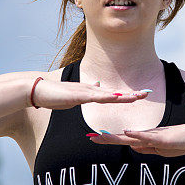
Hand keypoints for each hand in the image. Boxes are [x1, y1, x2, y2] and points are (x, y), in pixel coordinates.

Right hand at [31, 78, 149, 109]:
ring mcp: (84, 92)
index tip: (140, 95)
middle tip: (147, 93)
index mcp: (90, 93)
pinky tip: (116, 98)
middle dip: (131, 94)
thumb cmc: (52, 94)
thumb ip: (86, 93)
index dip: (127, 95)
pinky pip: (94, 97)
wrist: (36, 89)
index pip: (112, 95)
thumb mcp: (73, 96)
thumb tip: (97, 86)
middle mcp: (90, 90)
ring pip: (108, 95)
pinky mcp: (77, 95)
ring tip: (138, 96)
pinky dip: (107, 97)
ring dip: (123, 96)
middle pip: (115, 93)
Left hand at [87, 121, 184, 155]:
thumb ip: (148, 148)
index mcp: (146, 139)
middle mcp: (147, 136)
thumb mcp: (162, 150)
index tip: (94, 139)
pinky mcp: (163, 137)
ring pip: (130, 136)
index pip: (123, 140)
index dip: (109, 140)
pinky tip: (126, 132)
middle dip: (105, 138)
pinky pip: (147, 136)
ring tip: (101, 136)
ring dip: (115, 137)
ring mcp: (154, 135)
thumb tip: (133, 148)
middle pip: (122, 137)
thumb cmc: (182, 142)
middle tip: (89, 138)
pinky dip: (136, 134)